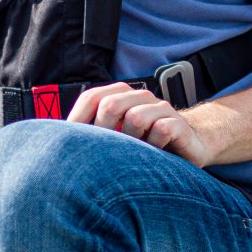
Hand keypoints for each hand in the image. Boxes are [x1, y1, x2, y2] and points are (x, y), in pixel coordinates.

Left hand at [66, 81, 211, 167]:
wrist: (191, 144)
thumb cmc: (147, 143)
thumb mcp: (119, 135)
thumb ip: (96, 133)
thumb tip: (59, 141)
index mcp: (121, 95)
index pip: (92, 97)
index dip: (78, 119)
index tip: (71, 143)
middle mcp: (140, 97)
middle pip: (111, 105)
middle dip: (103, 132)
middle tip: (105, 154)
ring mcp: (161, 109)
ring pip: (135, 119)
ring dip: (132, 142)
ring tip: (134, 155)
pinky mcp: (178, 124)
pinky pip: (161, 130)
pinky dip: (154, 146)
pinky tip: (154, 156)